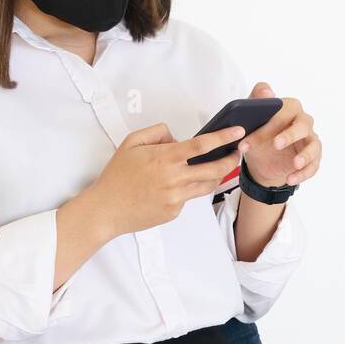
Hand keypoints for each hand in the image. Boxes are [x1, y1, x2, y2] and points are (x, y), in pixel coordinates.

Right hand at [83, 121, 246, 238]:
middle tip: (237, 153)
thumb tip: (176, 137)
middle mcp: (174, 178)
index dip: (224, 137)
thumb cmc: (116, 176)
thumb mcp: (131, 143)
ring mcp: (176, 197)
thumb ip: (157, 133)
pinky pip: (189, 198)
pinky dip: (190, 189)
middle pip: (215, 168)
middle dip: (231, 159)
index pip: (202, 145)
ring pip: (208, 185)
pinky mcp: (174, 211)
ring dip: (218, 176)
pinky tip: (180, 186)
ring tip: (220, 167)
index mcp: (165, 158)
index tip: (238, 132)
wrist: (105, 210)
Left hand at [237, 82, 321, 188]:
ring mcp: (310, 140)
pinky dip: (303, 173)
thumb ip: (256, 102)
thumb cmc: (260, 134)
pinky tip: (290, 179)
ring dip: (305, 155)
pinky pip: (313, 165)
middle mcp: (303, 122)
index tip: (255, 136)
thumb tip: (266, 92)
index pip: (284, 111)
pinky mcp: (313, 158)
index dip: (271, 123)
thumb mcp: (252, 120)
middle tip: (276, 145)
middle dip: (291, 135)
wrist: (262, 160)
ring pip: (314, 145)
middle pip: (304, 125)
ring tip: (295, 164)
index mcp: (290, 108)